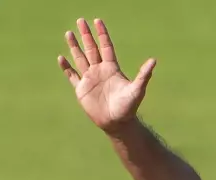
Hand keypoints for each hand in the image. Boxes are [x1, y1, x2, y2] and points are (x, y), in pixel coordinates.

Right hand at [58, 18, 155, 133]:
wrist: (117, 123)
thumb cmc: (129, 107)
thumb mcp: (137, 90)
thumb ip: (144, 75)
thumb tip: (154, 60)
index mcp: (112, 68)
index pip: (106, 47)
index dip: (102, 34)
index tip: (98, 21)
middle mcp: (100, 71)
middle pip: (91, 49)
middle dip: (86, 35)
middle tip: (80, 20)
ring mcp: (90, 79)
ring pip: (80, 58)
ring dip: (74, 46)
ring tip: (69, 33)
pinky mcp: (81, 89)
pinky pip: (72, 76)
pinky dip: (66, 67)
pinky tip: (61, 58)